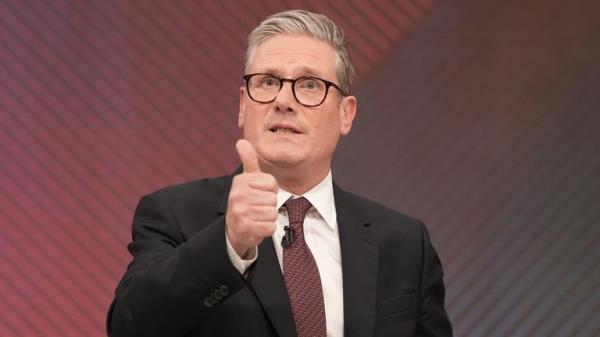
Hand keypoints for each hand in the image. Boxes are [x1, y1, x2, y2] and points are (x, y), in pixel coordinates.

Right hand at [226, 139, 277, 256]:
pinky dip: (267, 228)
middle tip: (257, 207)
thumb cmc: (246, 200)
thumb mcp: (247, 180)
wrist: (234, 228)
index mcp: (241, 181)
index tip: (259, 193)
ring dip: (268, 217)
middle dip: (269, 205)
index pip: (272, 183)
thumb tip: (241, 141)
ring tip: (257, 216)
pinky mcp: (245, 228)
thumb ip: (248, 160)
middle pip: (273, 199)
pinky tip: (257, 226)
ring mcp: (240, 212)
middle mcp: (238, 195)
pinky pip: (270, 227)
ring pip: (272, 213)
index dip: (270, 190)